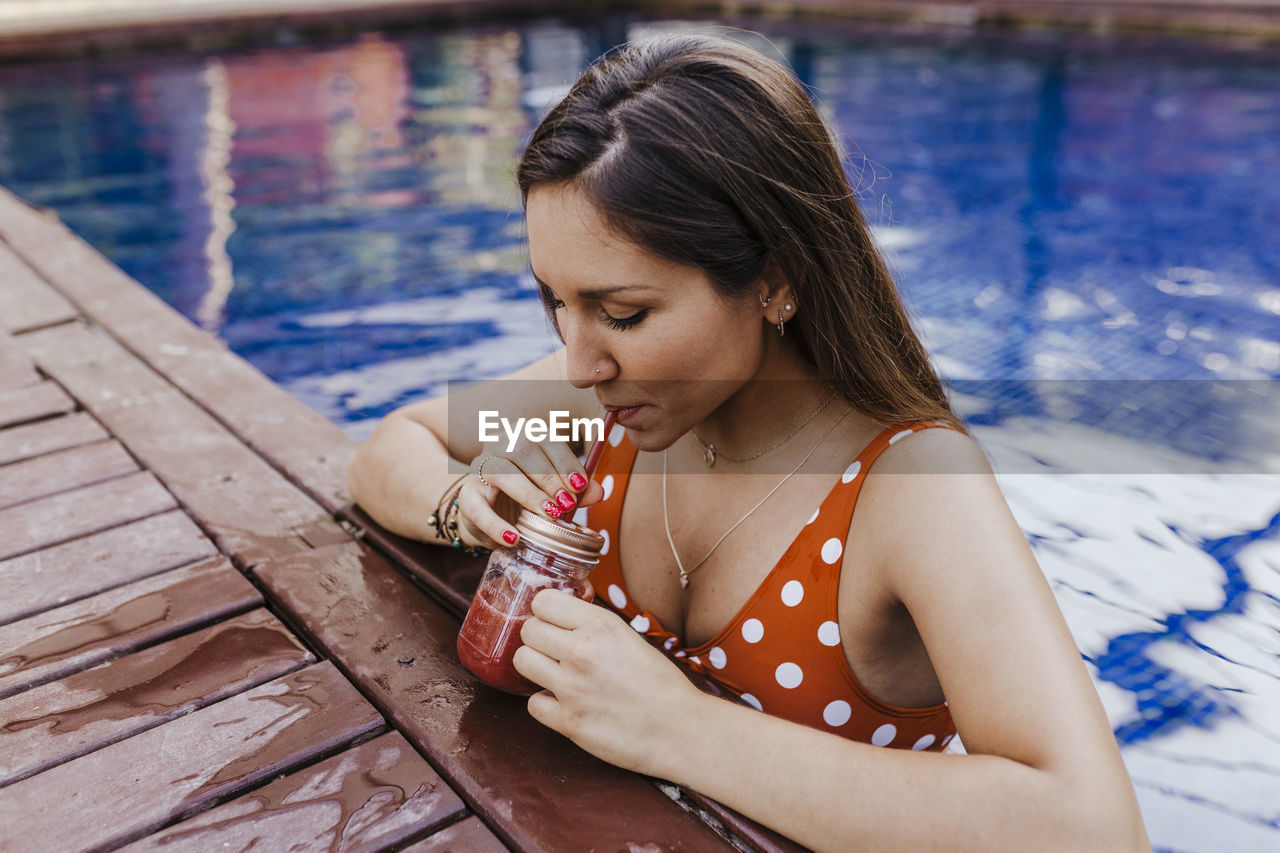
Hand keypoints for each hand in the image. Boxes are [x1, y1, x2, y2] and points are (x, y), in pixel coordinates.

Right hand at [453, 438, 603, 549]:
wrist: (485, 514)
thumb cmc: (523, 496)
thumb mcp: (551, 493)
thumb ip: (574, 490)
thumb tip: (599, 492)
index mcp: (524, 438)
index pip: (546, 440)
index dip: (564, 461)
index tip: (580, 486)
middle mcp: (500, 446)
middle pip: (523, 449)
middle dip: (549, 477)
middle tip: (567, 503)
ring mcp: (479, 470)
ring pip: (501, 471)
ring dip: (529, 494)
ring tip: (550, 514)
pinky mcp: (467, 497)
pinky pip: (478, 508)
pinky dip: (496, 524)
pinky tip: (514, 538)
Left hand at [512, 589, 702, 776]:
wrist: (679, 730)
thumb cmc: (660, 684)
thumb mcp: (629, 638)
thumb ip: (593, 626)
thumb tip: (560, 616)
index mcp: (601, 625)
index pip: (543, 601)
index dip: (546, 613)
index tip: (555, 623)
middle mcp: (582, 651)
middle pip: (528, 630)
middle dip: (539, 639)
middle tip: (555, 651)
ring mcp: (571, 687)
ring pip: (522, 661)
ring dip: (536, 666)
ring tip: (554, 674)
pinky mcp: (568, 721)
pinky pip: (532, 703)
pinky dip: (545, 703)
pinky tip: (564, 703)